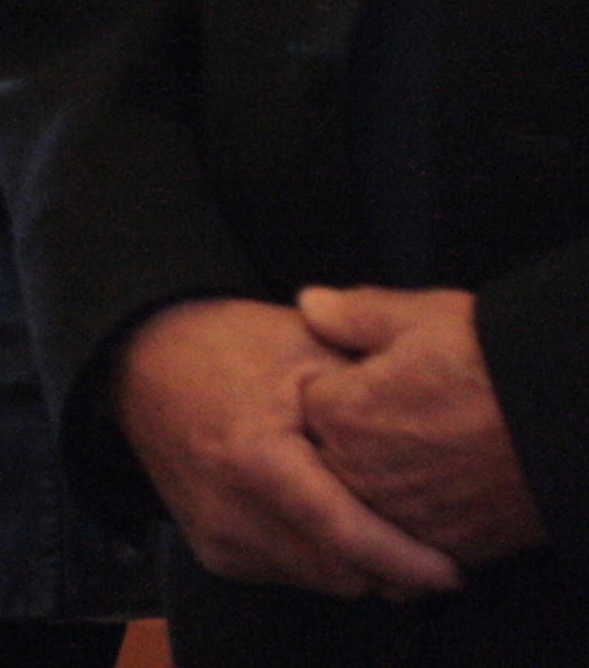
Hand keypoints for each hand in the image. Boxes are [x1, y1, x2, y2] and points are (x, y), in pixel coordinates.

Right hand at [110, 296, 458, 600]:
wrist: (141, 356)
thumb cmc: (229, 344)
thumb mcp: (307, 348)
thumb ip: (370, 398)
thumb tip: (440, 446)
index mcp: (256, 462)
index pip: (349, 537)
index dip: (408, 562)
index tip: (454, 571)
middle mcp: (230, 512)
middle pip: (340, 573)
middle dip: (391, 569)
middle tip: (429, 546)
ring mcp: (216, 536)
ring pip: (318, 581)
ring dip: (356, 566)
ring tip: (384, 531)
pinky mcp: (212, 550)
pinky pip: (287, 574)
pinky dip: (319, 559)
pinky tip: (330, 523)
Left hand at [298, 285, 543, 568]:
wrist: (573, 422)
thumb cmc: (496, 364)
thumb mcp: (419, 316)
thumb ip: (351, 314)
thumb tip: (307, 304)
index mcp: (341, 414)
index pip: (300, 408)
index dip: (325, 393)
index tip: (347, 386)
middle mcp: (362, 474)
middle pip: (323, 468)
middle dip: (335, 450)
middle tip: (374, 432)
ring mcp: (404, 518)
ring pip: (360, 517)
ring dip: (367, 500)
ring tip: (397, 476)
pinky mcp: (449, 549)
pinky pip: (406, 557)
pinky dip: (407, 540)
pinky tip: (423, 514)